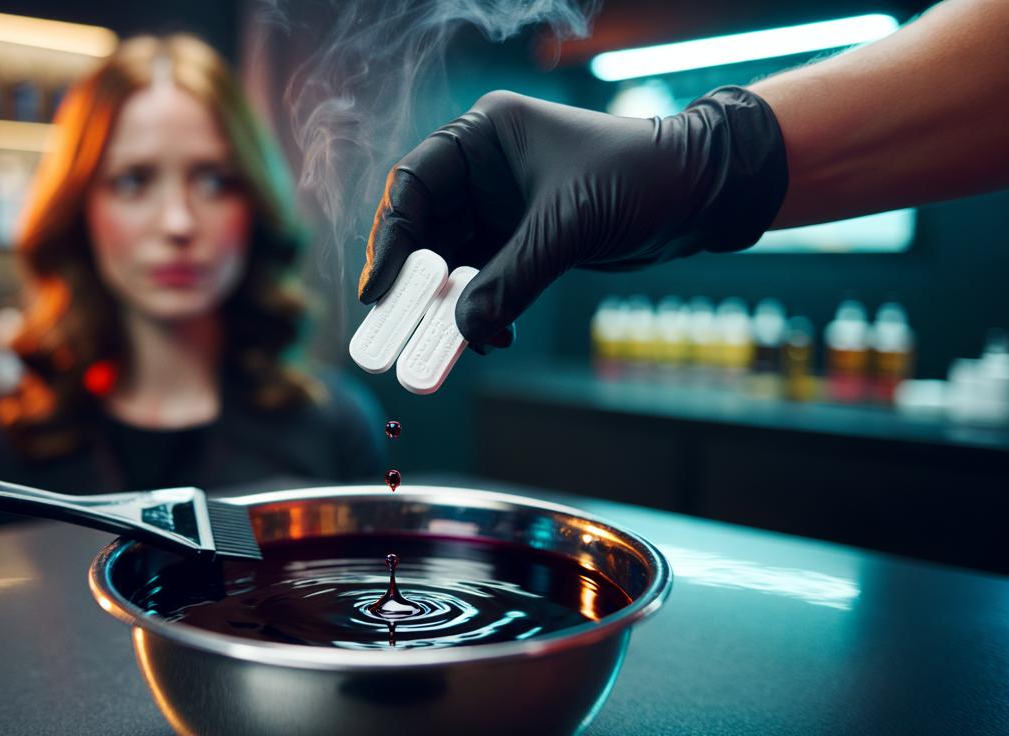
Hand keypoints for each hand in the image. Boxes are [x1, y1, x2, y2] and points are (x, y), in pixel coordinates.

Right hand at [358, 87, 787, 352]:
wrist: (702, 196)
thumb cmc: (640, 179)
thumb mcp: (568, 227)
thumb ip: (511, 279)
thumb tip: (463, 330)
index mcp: (484, 136)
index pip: (413, 186)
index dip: (390, 239)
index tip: (378, 291)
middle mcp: (485, 169)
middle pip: (424, 229)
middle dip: (414, 283)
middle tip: (395, 332)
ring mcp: (502, 206)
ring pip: (451, 263)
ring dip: (448, 306)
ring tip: (448, 345)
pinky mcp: (523, 240)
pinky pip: (482, 282)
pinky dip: (480, 312)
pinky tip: (492, 338)